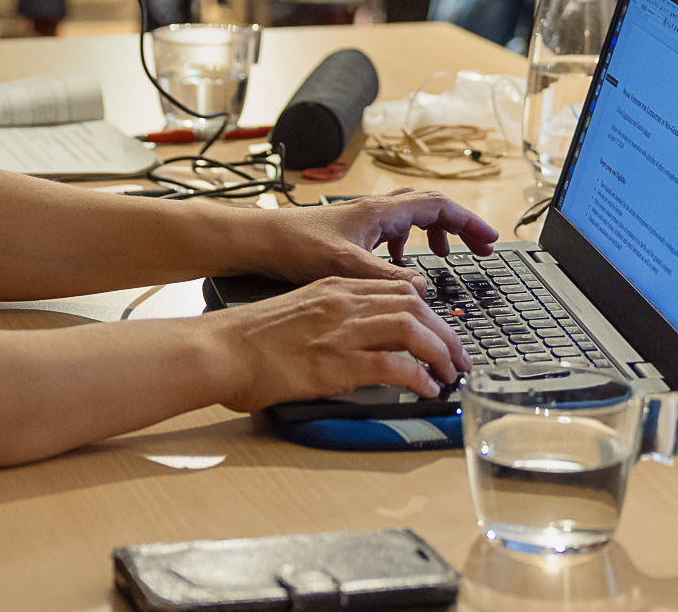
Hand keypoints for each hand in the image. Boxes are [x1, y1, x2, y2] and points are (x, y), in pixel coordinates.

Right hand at [203, 276, 468, 409]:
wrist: (219, 349)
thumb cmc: (248, 339)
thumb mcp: (299, 313)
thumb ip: (333, 320)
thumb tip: (360, 343)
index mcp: (334, 287)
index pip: (398, 290)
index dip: (429, 312)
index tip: (441, 332)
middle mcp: (343, 301)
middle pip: (415, 304)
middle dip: (445, 331)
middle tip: (458, 357)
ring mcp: (341, 330)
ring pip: (412, 328)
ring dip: (439, 352)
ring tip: (450, 374)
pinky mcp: (336, 363)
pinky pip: (394, 365)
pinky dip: (418, 377)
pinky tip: (426, 390)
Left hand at [249, 189, 501, 285]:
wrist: (260, 241)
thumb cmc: (296, 247)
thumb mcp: (346, 267)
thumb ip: (387, 279)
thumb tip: (424, 288)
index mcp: (381, 213)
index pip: (439, 208)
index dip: (469, 223)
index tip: (491, 240)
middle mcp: (375, 210)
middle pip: (431, 207)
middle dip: (459, 226)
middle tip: (479, 247)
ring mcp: (364, 219)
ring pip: (412, 217)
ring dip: (434, 233)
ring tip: (444, 257)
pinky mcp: (352, 232)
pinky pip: (394, 230)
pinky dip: (408, 244)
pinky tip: (400, 267)